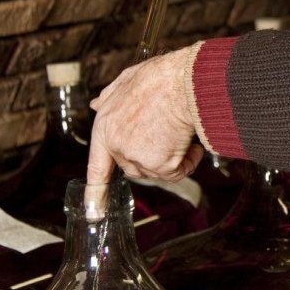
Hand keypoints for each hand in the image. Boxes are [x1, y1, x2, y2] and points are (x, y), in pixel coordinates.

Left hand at [87, 46, 203, 185]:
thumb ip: (111, 96)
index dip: (96, 191)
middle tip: (170, 139)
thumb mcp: (127, 80)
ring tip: (185, 135)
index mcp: (105, 126)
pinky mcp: (158, 163)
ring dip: (172, 159)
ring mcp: (136, 156)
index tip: (93, 212)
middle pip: (133, 168)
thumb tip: (96, 104)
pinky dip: (189, 162)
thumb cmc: (161, 77)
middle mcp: (116, 145)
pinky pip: (176, 173)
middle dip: (152, 158)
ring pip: (155, 172)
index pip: (97, 167)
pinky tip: (195, 146)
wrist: (184, 81)